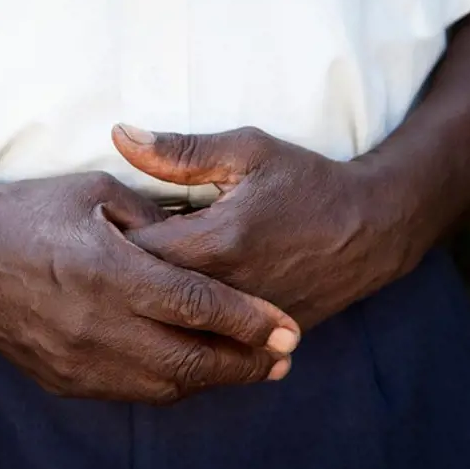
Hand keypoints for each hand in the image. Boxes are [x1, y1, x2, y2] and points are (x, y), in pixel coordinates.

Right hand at [0, 171, 298, 403]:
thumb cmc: (30, 212)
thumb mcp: (95, 192)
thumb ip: (151, 214)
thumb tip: (195, 230)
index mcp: (110, 272)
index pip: (198, 306)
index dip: (248, 320)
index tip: (286, 327)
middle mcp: (97, 326)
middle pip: (191, 360)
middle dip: (246, 362)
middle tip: (285, 355)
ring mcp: (78, 360)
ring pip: (166, 385)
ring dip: (215, 378)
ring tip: (252, 367)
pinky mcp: (63, 378)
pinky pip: (132, 391)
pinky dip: (173, 383)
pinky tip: (194, 369)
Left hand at [114, 125, 413, 330]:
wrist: (371, 227)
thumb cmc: (307, 182)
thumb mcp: (247, 151)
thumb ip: (180, 151)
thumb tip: (120, 135)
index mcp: (212, 242)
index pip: (133, 252)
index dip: (109, 238)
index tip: (98, 225)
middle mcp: (223, 289)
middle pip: (147, 293)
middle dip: (123, 274)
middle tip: (104, 257)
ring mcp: (242, 319)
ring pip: (174, 320)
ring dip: (152, 299)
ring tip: (134, 280)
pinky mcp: (259, 333)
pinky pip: (207, 333)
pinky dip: (186, 318)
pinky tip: (175, 301)